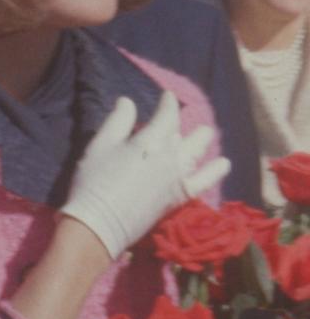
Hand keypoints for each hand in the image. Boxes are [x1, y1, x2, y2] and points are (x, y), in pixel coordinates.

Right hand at [60, 92, 230, 258]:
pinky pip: (205, 181)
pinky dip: (215, 171)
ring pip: (198, 153)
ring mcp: (178, 178)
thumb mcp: (101, 144)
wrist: (101, 222)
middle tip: (179, 120)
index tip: (167, 96)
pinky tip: (223, 164)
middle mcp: (171, 156)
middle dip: (184, 123)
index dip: (168, 103)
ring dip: (202, 140)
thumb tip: (128, 101)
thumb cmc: (95, 180)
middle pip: (185, 133)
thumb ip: (118, 120)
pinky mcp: (180, 197)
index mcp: (151, 140)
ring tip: (205, 133)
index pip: (167, 115)